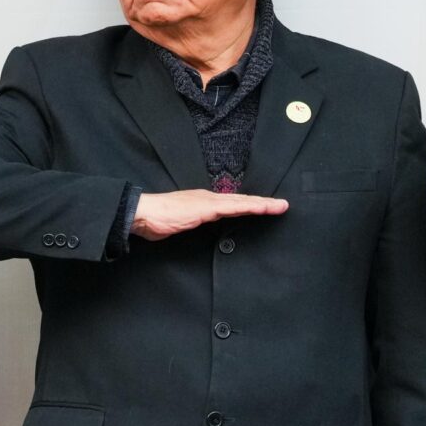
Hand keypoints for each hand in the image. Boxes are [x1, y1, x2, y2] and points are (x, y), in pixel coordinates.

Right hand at [130, 189, 289, 239]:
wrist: (143, 212)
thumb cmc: (157, 219)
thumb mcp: (180, 223)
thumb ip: (192, 222)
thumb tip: (197, 226)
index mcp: (204, 203)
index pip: (232, 205)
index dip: (250, 205)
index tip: (266, 208)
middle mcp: (209, 199)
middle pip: (242, 201)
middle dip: (263, 203)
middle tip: (283, 205)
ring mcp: (209, 202)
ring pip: (242, 202)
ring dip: (262, 204)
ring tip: (279, 206)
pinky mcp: (207, 208)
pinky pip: (233, 207)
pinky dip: (249, 206)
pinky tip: (262, 207)